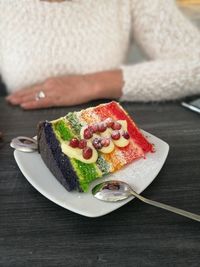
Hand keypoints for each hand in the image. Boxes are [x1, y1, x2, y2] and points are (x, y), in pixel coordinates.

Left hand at [6, 70, 122, 109]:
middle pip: (31, 91)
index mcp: (51, 81)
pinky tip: (24, 105)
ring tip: (11, 102)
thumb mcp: (65, 83)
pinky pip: (41, 102)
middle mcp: (49, 85)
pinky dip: (31, 104)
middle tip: (9, 99)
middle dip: (19, 95)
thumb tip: (51, 92)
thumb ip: (57, 87)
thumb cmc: (81, 84)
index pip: (34, 87)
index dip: (24, 91)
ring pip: (33, 96)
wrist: (89, 84)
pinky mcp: (57, 98)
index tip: (15, 94)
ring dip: (21, 99)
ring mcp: (52, 91)